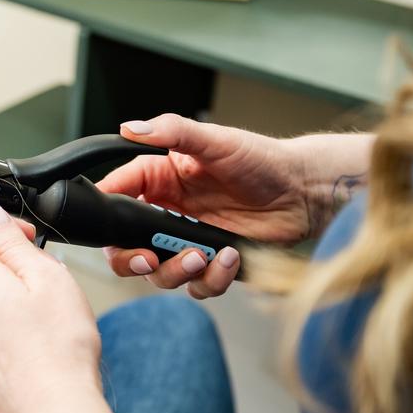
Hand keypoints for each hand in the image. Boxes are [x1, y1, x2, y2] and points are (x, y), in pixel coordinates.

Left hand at [0, 205, 144, 412]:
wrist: (53, 412)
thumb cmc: (56, 347)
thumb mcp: (45, 275)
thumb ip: (10, 240)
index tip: (19, 235)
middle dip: (4, 261)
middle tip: (43, 275)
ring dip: (8, 295)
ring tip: (45, 313)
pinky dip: (8, 326)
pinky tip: (37, 341)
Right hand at [98, 114, 371, 297]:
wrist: (305, 191)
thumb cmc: (262, 160)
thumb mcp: (214, 140)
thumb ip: (171, 132)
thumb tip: (130, 127)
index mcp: (159, 179)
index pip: (116, 194)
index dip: (107, 213)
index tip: (110, 226)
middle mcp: (168, 212)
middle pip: (125, 246)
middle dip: (131, 259)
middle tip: (148, 259)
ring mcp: (189, 241)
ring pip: (160, 272)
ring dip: (176, 271)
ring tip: (201, 255)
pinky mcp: (214, 262)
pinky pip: (199, 284)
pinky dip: (212, 278)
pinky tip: (230, 257)